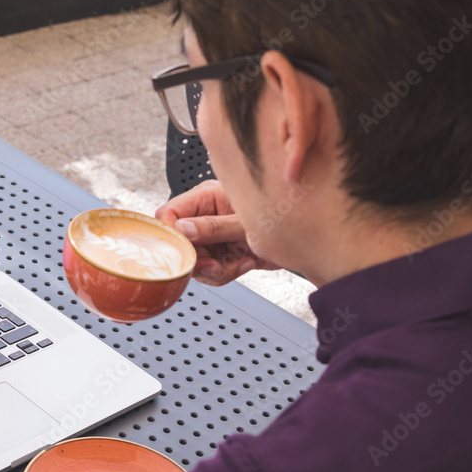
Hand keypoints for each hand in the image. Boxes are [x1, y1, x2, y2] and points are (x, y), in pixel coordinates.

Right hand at [154, 180, 277, 285]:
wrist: (303, 240)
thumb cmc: (283, 216)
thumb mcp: (245, 223)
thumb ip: (213, 227)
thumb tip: (182, 230)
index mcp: (206, 197)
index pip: (169, 213)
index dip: (170, 234)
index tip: (182, 251)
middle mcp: (204, 215)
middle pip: (179, 243)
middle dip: (197, 260)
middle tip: (215, 266)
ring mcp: (212, 236)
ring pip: (193, 262)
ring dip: (214, 270)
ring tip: (238, 263)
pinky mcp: (220, 253)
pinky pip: (208, 272)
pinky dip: (224, 274)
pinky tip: (244, 263)